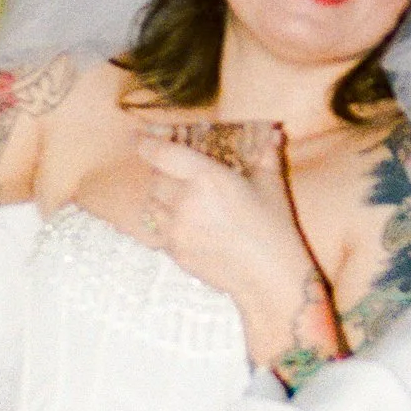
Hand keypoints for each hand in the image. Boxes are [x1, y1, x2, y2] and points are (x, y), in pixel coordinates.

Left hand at [133, 128, 309, 300]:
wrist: (268, 277)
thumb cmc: (273, 228)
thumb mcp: (271, 185)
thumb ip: (266, 154)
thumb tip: (272, 133)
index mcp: (206, 177)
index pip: (162, 155)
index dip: (145, 143)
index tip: (136, 137)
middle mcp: (185, 201)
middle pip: (155, 179)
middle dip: (163, 173)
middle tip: (178, 173)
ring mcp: (176, 229)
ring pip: (153, 205)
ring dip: (162, 198)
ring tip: (182, 199)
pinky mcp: (175, 252)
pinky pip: (159, 230)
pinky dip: (167, 223)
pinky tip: (188, 225)